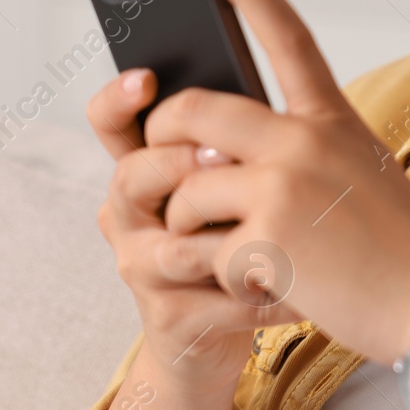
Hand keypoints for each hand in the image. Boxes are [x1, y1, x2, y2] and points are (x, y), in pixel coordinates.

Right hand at [87, 65, 297, 391]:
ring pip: (172, 247)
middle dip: (175, 164)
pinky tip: (299, 292)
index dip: (117, 100)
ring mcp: (144, 269)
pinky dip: (259, 296)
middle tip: (224, 156)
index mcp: (146, 172)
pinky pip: (213, 302)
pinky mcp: (170, 318)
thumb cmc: (236, 242)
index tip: (146, 78)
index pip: (111, 126)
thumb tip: (264, 96)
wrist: (226, 331)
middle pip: (131, 178)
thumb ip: (232, 140)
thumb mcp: (231, 183)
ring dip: (228, 241)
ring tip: (275, 229)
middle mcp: (131, 218)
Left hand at [145, 0, 409, 364]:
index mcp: (333, 120)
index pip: (288, 37)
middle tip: (167, 173)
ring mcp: (283, 186)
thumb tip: (218, 150)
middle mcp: (304, 140)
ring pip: (181, 190)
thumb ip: (300, 154)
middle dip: (160, 143)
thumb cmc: (402, 254)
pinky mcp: (265, 238)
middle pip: (190, 111)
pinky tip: (262, 288)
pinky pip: (199, 252)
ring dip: (187, 231)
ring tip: (234, 255)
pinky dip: (218, 279)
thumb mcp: (363, 177)